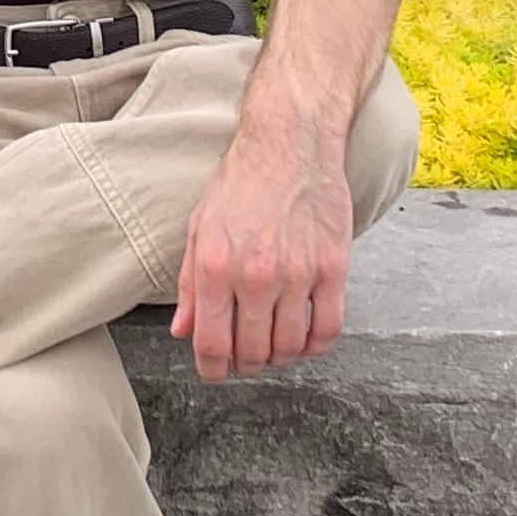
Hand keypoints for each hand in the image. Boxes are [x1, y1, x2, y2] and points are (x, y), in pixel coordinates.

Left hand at [170, 123, 351, 381]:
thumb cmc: (241, 183)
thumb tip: (182, 331)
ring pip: (290, 347)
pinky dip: (316, 346)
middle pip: (253, 352)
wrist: (290, 143)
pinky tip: (306, 338)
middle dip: (246, 364)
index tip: (216, 372)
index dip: (212, 370)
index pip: (212, 344)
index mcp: (215, 266)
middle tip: (246, 356)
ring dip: (280, 357)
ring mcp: (298, 273)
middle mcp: (255, 275)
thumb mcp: (199, 228)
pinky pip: (328, 329)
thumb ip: (189, 284)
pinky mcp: (334, 268)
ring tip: (274, 346)